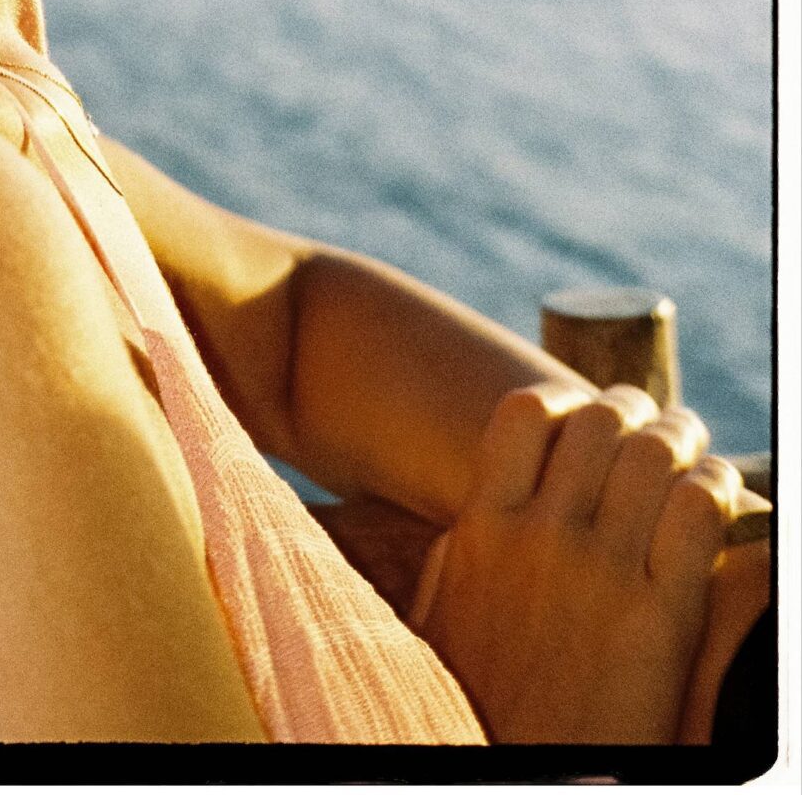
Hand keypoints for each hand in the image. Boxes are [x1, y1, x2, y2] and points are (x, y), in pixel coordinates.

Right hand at [410, 380, 744, 743]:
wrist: (523, 779)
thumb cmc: (477, 707)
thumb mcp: (440, 616)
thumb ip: (457, 553)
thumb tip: (474, 512)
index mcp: (482, 530)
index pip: (526, 413)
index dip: (568, 402)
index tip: (589, 417)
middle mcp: (540, 537)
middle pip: (601, 422)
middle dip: (636, 411)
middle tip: (656, 429)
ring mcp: (600, 573)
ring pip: (653, 452)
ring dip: (681, 439)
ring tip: (695, 456)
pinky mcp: (660, 618)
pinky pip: (697, 509)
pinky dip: (716, 487)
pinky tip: (718, 500)